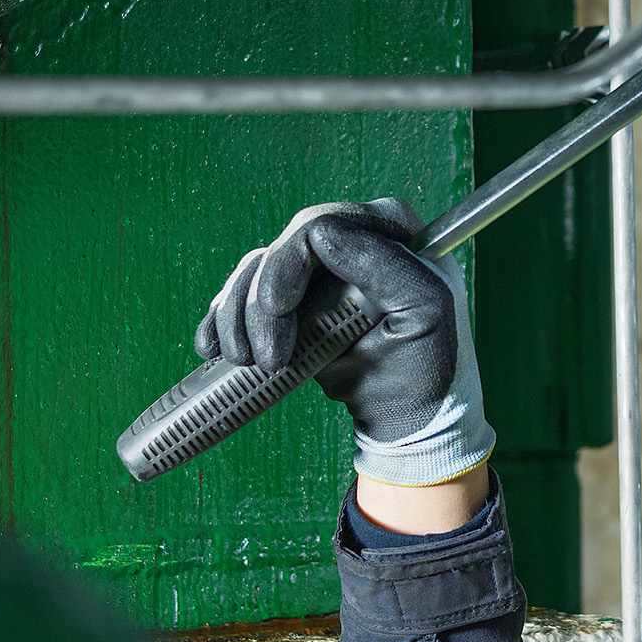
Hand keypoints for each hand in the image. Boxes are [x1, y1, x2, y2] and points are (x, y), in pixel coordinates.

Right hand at [195, 198, 494, 488]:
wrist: (408, 416)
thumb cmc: (428, 365)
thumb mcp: (425, 309)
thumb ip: (383, 264)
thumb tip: (323, 233)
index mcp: (390, 232)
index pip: (320, 225)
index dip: (288, 261)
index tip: (277, 308)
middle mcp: (350, 241)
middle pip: (281, 249)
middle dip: (260, 303)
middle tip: (265, 356)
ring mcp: (317, 272)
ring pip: (254, 271)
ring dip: (237, 316)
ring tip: (245, 361)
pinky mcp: (292, 300)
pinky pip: (241, 295)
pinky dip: (221, 320)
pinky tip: (214, 347)